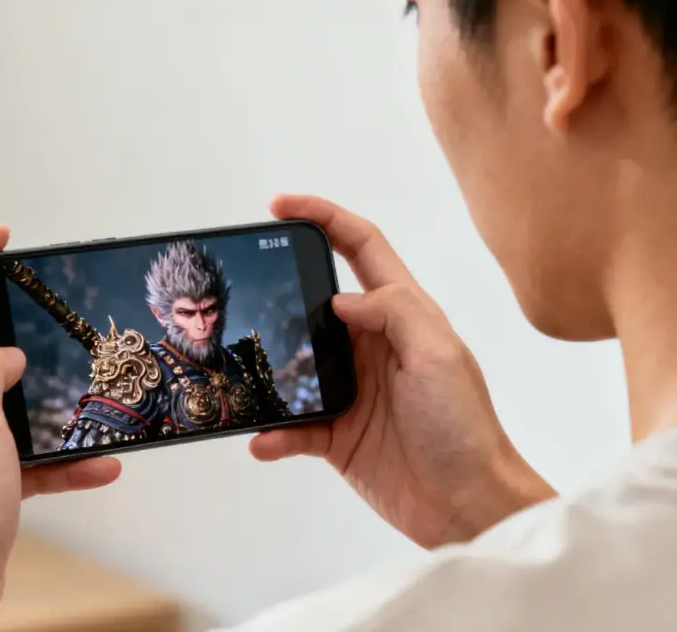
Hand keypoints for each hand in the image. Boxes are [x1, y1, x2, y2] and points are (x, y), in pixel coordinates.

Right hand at [251, 196, 554, 549]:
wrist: (468, 508)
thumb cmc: (463, 425)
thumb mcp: (437, 352)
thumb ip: (393, 310)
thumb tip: (339, 298)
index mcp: (400, 313)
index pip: (360, 246)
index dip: (323, 217)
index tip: (280, 206)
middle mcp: (370, 343)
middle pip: (316, 298)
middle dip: (281, 288)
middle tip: (247, 288)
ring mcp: (351, 388)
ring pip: (296, 361)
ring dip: (269, 367)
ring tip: (244, 369)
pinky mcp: (338, 433)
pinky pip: (294, 425)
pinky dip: (275, 432)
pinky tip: (263, 440)